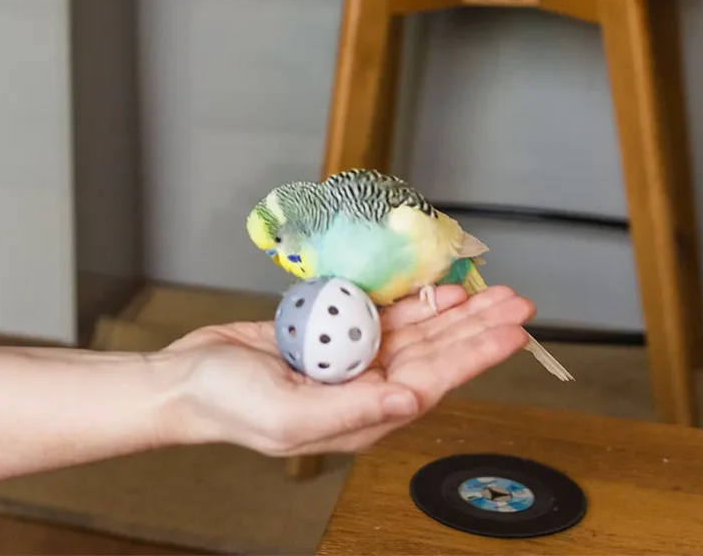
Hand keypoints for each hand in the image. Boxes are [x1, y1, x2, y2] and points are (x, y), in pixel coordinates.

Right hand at [158, 283, 535, 455]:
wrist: (184, 379)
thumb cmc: (226, 403)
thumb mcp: (286, 415)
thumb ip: (350, 411)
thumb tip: (410, 402)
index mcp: (362, 415)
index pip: (433, 382)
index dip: (474, 356)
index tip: (510, 334)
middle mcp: (365, 389)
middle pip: (436, 354)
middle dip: (479, 329)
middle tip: (519, 304)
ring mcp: (351, 360)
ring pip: (418, 333)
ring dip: (455, 312)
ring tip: (493, 292)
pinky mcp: (335, 334)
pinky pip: (384, 314)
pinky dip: (413, 300)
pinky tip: (441, 287)